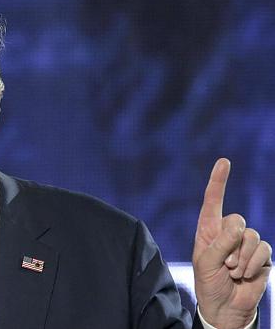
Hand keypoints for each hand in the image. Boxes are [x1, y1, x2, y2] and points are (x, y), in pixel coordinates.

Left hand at [193, 158, 271, 328]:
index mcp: (208, 230)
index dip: (218, 181)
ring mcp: (246, 244)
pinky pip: (263, 249)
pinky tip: (244, 275)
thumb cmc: (209, 283)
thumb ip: (219, 244)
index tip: (224, 162)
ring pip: (251, 236)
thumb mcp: (205, 263)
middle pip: (236, 220)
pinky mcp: (262, 256)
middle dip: (230, 244)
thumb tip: (239, 228)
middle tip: (223, 264)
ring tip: (232, 272)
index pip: (213, 201)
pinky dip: (252, 263)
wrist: (225, 307)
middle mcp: (228, 233)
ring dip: (240, 258)